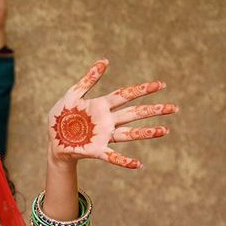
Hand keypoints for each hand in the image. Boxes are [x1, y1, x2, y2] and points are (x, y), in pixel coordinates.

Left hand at [47, 59, 177, 168]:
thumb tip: (105, 61)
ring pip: (129, 133)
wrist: (52, 141)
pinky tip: (138, 164)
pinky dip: (124, 161)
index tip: (161, 85)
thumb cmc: (61, 118)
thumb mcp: (72, 95)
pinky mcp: (97, 151)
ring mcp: (104, 136)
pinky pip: (113, 156)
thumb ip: (88, 80)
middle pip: (134, 113)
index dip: (143, 89)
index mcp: (102, 105)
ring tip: (164, 131)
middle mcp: (108, 120)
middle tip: (173, 108)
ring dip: (146, 132)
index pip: (127, 95)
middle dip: (153, 110)